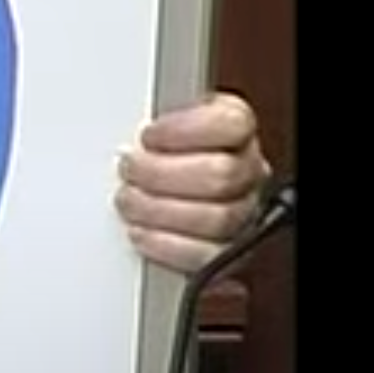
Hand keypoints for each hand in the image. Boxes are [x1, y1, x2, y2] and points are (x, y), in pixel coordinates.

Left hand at [115, 91, 273, 272]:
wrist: (163, 190)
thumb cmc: (159, 153)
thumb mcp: (159, 120)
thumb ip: (156, 117)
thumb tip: (128, 116)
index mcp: (234, 130)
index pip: (233, 123)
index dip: (186, 130)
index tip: (149, 135)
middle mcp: (246, 171)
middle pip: (221, 173)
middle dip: (162, 173)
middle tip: (129, 170)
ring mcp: (241, 212)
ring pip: (217, 217)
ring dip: (159, 210)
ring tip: (129, 200)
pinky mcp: (226, 251)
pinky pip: (207, 256)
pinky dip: (167, 245)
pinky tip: (142, 232)